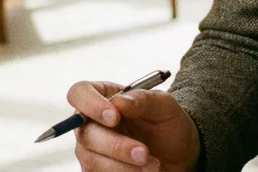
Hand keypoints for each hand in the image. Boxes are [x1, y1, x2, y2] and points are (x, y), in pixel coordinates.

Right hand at [66, 81, 200, 171]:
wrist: (178, 153)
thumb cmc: (167, 123)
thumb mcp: (164, 105)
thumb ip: (143, 99)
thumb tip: (119, 101)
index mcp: (103, 96)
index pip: (80, 93)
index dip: (90, 104)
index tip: (114, 117)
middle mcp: (91, 122)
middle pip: (85, 132)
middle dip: (115, 145)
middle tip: (143, 153)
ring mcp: (90, 149)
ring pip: (91, 159)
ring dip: (122, 166)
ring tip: (152, 165)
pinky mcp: (95, 170)